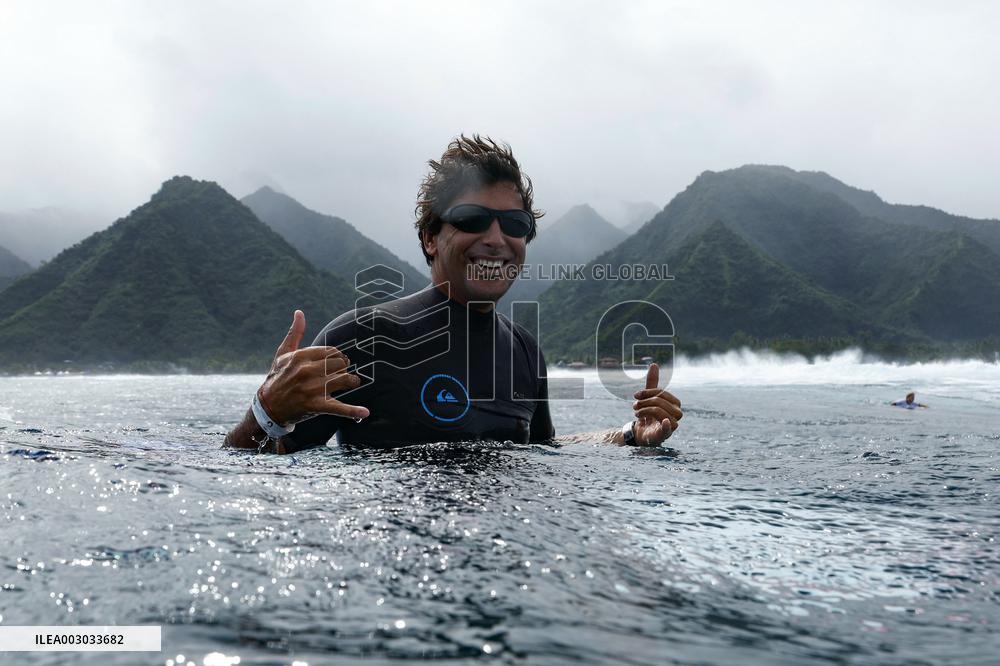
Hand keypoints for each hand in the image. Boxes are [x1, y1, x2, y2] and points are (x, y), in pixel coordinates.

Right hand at [258, 310, 369, 425]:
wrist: (267, 407)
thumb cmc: (277, 377)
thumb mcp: (282, 354)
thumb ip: (295, 333)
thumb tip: (299, 312)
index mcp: (300, 357)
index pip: (331, 351)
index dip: (338, 356)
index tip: (337, 361)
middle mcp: (306, 371)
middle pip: (340, 364)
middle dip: (344, 367)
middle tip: (342, 373)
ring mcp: (311, 389)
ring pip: (344, 380)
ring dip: (352, 381)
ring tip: (352, 383)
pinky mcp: (315, 406)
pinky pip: (338, 408)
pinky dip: (353, 411)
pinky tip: (365, 412)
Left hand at [630, 363, 681, 445]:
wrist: (640, 433)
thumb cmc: (648, 414)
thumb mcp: (648, 397)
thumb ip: (652, 382)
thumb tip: (654, 364)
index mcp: (675, 404)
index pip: (662, 393)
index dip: (648, 392)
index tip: (636, 395)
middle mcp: (676, 414)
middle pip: (660, 402)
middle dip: (644, 402)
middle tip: (634, 405)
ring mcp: (671, 426)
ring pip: (660, 413)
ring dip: (644, 411)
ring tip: (636, 413)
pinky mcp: (663, 436)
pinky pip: (669, 429)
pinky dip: (667, 425)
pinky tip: (665, 421)